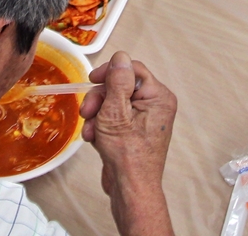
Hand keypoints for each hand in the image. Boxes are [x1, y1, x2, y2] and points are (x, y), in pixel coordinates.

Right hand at [81, 52, 176, 235]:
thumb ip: (117, 82)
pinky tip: (95, 139)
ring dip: (98, 116)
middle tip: (88, 112)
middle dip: (100, 99)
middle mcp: (156, 105)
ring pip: (114, 103)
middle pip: (121, 86)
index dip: (110, 72)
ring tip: (92, 132)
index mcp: (158, 96)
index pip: (132, 69)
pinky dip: (102, 126)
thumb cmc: (127, 156)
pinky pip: (115, 118)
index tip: (92, 80)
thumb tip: (121, 58)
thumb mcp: (116, 113)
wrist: (130, 189)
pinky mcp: (135, 131)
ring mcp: (145, 119)